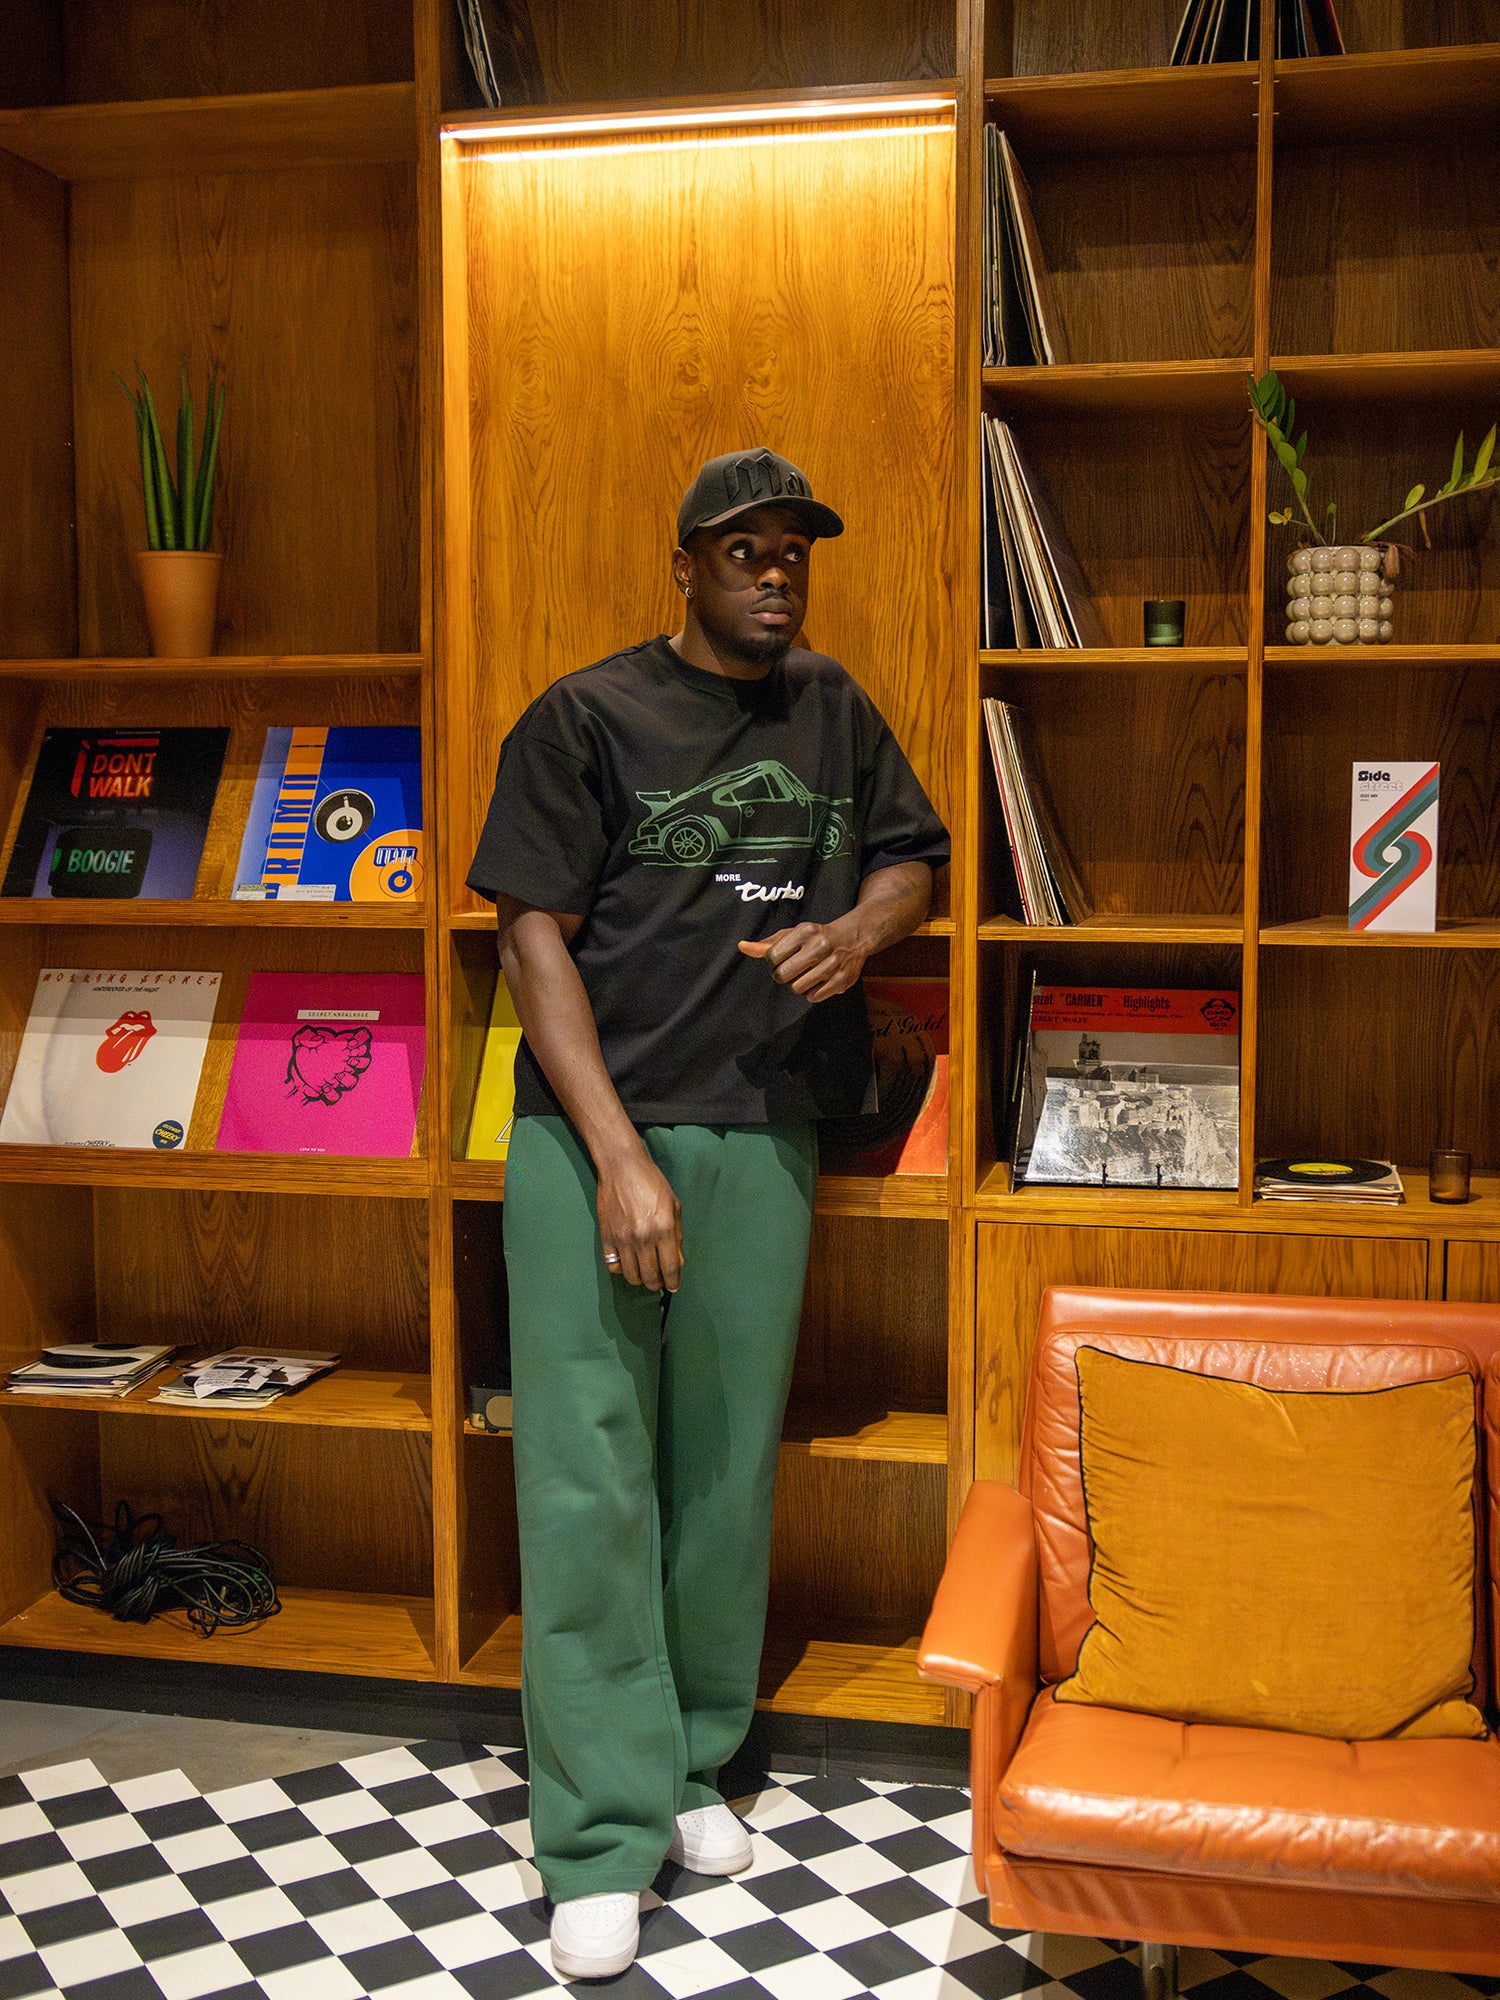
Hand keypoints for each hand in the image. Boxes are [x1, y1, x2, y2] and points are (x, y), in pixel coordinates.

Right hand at [597, 1146, 683, 1291]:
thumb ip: (677, 1235)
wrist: (622, 1167)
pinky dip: (620, 1269)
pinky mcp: (606, 1237)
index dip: (673, 1282)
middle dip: (656, 1284)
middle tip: (659, 1281)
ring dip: (639, 1279)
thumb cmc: (651, 1182)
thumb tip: (677, 1260)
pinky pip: (612, 1266)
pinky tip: (627, 1263)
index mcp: (664, 1229)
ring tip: (644, 1273)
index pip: (670, 1267)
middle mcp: (643, 1238)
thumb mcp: (673, 1205)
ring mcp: (623, 1239)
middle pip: (650, 1276)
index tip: (673, 1286)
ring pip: (631, 1275)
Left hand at [738, 917, 865, 1002]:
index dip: (772, 962)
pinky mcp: (842, 980)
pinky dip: (812, 993)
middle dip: (783, 975)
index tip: (782, 959)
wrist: (853, 938)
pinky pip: (813, 997)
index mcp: (804, 932)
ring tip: (808, 973)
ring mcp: (832, 964)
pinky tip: (819, 981)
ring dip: (798, 985)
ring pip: (797, 988)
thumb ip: (767, 944)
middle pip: (783, 975)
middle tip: (794, 969)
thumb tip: (742, 946)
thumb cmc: (816, 937)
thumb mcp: (793, 935)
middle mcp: (819, 946)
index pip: (772, 957)